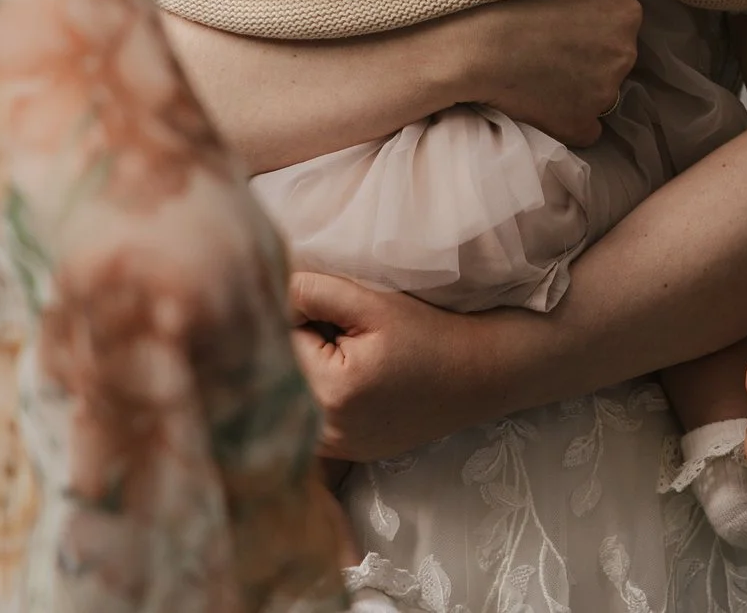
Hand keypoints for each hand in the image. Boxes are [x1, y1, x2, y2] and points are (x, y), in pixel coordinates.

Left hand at [292, 271, 533, 459]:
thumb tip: (268, 291)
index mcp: (329, 394)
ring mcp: (336, 450)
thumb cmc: (429, 334)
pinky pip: (312, 417)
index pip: (277, 341)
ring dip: (306, 370)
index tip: (332, 310)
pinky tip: (355, 377)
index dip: (299, 316)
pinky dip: (320, 393)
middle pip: (281, 374)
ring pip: (293, 396)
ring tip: (350, 352)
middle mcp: (325, 434)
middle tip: (343, 330)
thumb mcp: (373, 304)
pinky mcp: (346, 454)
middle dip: (298, 344)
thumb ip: (314, 292)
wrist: (478, 375)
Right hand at [439, 0, 640, 146]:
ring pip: (599, 94)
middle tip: (549, 51)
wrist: (477, 45)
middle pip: (614, 60)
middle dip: (590, 59)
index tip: (563, 27)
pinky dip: (567, 121)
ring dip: (577, 89)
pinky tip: (539, 104)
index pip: (621, 26)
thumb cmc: (512, 3)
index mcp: (626, 13)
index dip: (591, 29)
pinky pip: (585, 128)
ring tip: (537, 75)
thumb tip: (599, 14)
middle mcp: (625, 53)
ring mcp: (607, 93)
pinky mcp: (583, 125)